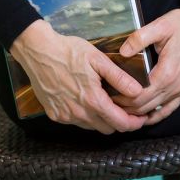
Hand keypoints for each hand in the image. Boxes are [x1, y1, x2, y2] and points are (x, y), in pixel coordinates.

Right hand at [9, 20, 148, 134]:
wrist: (38, 51)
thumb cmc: (68, 51)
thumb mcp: (97, 59)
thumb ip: (119, 77)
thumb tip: (138, 91)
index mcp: (93, 100)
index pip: (120, 123)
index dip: (134, 123)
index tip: (141, 118)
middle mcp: (79, 113)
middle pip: (107, 129)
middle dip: (120, 122)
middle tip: (126, 108)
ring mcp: (65, 116)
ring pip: (92, 126)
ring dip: (102, 119)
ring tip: (106, 102)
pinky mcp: (55, 115)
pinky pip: (76, 122)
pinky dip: (85, 115)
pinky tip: (85, 100)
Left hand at [112, 0, 179, 125]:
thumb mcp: (160, 26)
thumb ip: (139, 39)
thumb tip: (122, 51)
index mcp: (166, 73)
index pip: (138, 96)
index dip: (121, 99)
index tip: (107, 95)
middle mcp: (175, 86)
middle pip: (145, 107)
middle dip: (126, 108)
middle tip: (108, 102)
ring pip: (156, 111)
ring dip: (139, 113)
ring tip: (122, 109)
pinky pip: (170, 109)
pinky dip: (156, 115)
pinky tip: (146, 116)